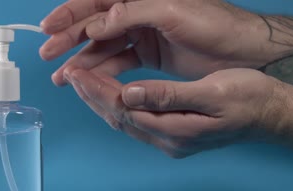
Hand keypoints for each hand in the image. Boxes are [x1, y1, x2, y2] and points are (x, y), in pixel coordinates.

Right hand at [40, 0, 270, 85]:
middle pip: (95, 26)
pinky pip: (121, 62)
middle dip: (70, 40)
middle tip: (48, 57)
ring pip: (105, 47)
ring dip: (84, 60)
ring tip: (63, 77)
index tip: (49, 30)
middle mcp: (138, 14)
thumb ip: (132, 14)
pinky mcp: (150, 55)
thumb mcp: (173, 13)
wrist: (244, 51)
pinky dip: (104, 71)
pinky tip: (89, 81)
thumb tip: (95, 24)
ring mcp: (143, 35)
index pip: (97, 2)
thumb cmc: (215, 25)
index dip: (71, 15)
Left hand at [65, 68, 276, 157]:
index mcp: (175, 131)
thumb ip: (168, 96)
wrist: (271, 113)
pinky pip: (137, 119)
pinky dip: (119, 104)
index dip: (98, 90)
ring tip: (84, 80)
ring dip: (103, 101)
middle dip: (93, 96)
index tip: (77, 71)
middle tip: (71, 74)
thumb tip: (128, 94)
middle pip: (119, 119)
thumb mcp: (211, 92)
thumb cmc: (248, 99)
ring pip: (125, 121)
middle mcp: (168, 141)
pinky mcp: (175, 133)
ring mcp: (171, 140)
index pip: (124, 110)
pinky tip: (113, 91)